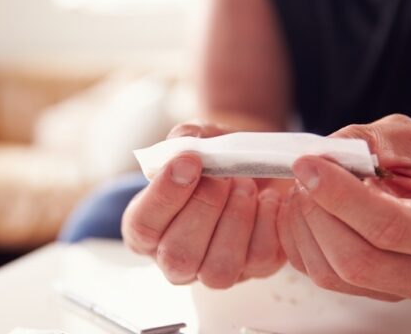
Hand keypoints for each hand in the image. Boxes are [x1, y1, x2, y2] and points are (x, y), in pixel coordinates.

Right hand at [122, 121, 285, 287]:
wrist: (256, 163)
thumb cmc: (215, 157)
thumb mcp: (197, 139)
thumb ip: (185, 138)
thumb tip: (185, 142)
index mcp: (147, 229)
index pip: (142, 226)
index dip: (164, 196)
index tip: (189, 162)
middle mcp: (175, 259)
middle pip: (178, 256)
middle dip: (203, 208)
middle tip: (222, 176)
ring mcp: (214, 271)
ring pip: (218, 270)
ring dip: (235, 221)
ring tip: (245, 185)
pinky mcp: (255, 270)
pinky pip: (260, 260)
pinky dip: (267, 224)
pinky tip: (267, 198)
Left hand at [277, 114, 410, 301]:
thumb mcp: (404, 137)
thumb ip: (364, 142)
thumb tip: (317, 158)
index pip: (390, 227)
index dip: (340, 196)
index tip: (307, 164)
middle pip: (356, 261)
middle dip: (317, 212)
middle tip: (304, 173)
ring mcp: (393, 292)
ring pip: (328, 272)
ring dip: (302, 223)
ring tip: (304, 186)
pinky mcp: (359, 292)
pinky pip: (310, 271)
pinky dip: (293, 235)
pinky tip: (300, 207)